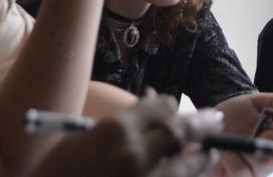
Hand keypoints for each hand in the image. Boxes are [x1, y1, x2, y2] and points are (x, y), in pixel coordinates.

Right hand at [34, 90, 221, 176]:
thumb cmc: (56, 171)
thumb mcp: (82, 138)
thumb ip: (121, 123)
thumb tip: (153, 103)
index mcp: (116, 128)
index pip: (162, 107)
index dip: (171, 106)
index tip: (176, 108)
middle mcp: (135, 153)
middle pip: (181, 131)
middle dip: (202, 124)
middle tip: (216, 120)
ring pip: (188, 164)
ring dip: (203, 156)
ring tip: (212, 150)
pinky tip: (191, 172)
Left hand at [210, 93, 272, 175]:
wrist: (209, 126)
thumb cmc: (236, 116)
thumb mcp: (254, 102)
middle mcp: (272, 156)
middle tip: (258, 131)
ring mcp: (256, 169)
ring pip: (265, 165)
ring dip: (252, 149)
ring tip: (239, 141)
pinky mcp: (239, 176)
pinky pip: (243, 173)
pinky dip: (233, 160)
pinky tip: (227, 152)